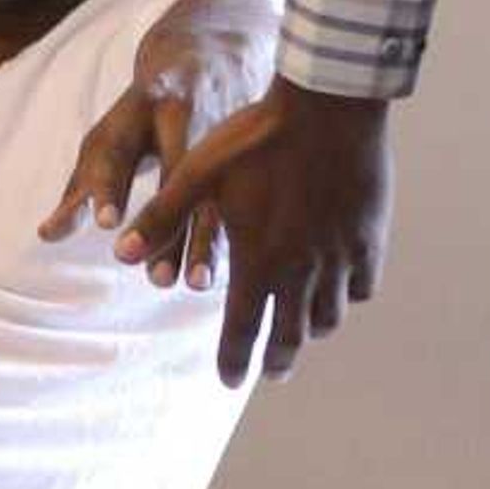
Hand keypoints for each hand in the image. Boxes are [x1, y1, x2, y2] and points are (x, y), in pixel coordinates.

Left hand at [41, 0, 284, 291]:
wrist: (207, 50)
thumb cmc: (145, 109)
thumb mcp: (113, 136)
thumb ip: (83, 187)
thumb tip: (46, 235)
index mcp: (138, 107)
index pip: (118, 148)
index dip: (110, 185)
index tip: (106, 224)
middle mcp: (179, 113)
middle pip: (171, 171)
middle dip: (164, 224)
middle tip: (154, 277)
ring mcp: (220, 124)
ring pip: (214, 187)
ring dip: (206, 238)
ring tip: (198, 284)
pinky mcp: (249, 142)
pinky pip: (247, 190)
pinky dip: (243, 229)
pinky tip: (244, 267)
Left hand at [124, 80, 396, 387]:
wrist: (327, 107)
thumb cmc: (256, 138)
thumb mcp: (197, 173)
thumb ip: (161, 218)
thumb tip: (120, 253)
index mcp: (258, 260)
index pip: (242, 331)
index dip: (233, 361)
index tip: (229, 381)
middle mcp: (301, 270)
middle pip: (291, 337)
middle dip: (277, 361)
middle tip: (270, 371)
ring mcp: (340, 257)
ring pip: (328, 316)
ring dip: (310, 330)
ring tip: (299, 329)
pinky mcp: (370, 239)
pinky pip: (360, 286)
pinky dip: (345, 297)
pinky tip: (336, 288)